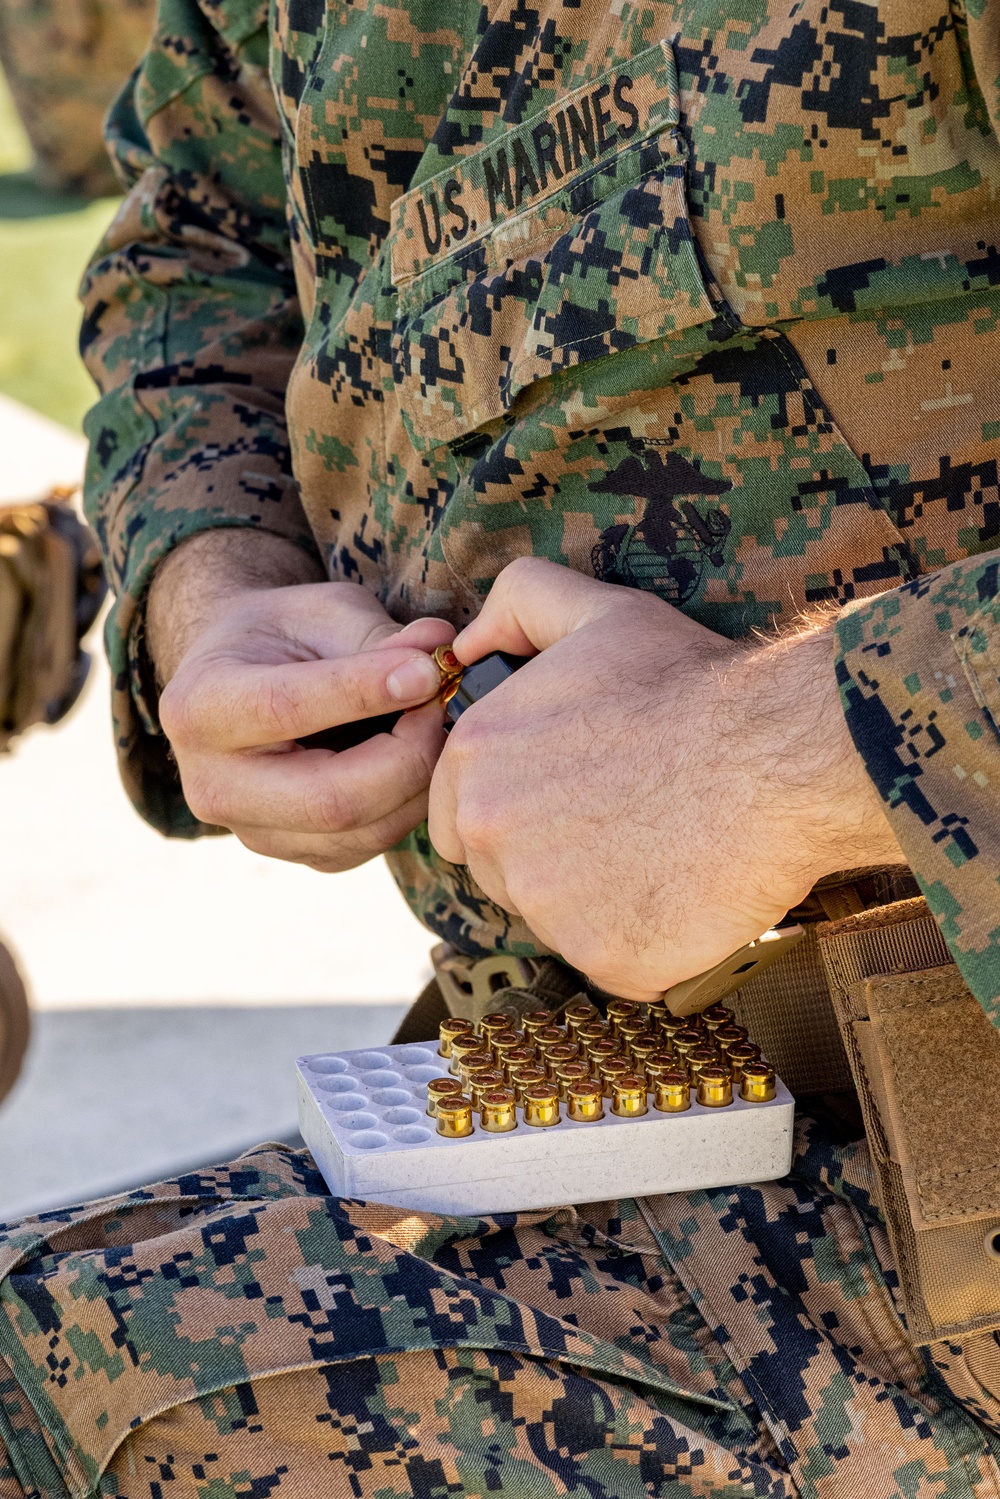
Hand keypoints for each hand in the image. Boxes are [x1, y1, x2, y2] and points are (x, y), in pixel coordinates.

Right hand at [150, 532, 453, 871]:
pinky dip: (408, 805)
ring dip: (417, 782)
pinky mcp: (292, 854)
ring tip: (435, 727)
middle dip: (408, 755)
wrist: (240, 679)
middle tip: (442, 706)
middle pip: (330, 799)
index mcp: (200, 706)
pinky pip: (367, 846)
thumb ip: (378, 635)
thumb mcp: (321, 611)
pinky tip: (415, 760)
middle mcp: (212, 784)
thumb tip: (442, 650)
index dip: (366, 691)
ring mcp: (251, 831)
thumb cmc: (284, 635)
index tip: (428, 670)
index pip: (287, 708)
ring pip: (358, 832)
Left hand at [428, 558, 902, 999]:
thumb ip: (516, 604)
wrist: (779, 755)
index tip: (573, 796)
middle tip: (625, 820)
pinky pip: (613, 958)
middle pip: (502, 872)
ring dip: (599, 898)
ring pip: (557, 918)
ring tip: (662, 847)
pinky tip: (685, 889)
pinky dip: (646, 937)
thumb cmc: (690, 683)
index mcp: (474, 759)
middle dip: (551, 855)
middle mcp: (491, 836)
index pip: (460, 813)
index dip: (517, 806)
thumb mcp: (595, 612)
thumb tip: (463, 645)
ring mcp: (544, 906)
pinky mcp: (604, 957)